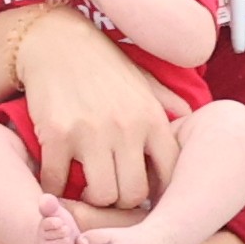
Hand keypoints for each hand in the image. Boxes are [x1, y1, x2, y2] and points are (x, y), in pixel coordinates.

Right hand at [8, 11, 175, 212]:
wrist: (56, 40)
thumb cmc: (102, 63)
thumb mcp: (144, 80)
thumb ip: (169, 103)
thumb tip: (190, 121)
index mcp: (152, 119)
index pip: (169, 175)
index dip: (156, 193)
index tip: (139, 194)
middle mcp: (127, 128)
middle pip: (133, 194)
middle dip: (121, 202)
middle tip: (108, 196)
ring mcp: (92, 133)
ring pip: (102, 195)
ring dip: (90, 200)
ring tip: (83, 189)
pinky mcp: (58, 135)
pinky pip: (58, 181)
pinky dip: (54, 187)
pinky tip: (54, 179)